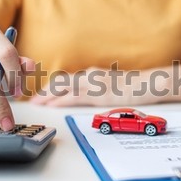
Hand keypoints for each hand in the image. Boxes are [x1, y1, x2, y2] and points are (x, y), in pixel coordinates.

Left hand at [30, 67, 164, 106]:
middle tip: (32, 100)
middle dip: (44, 91)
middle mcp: (89, 76)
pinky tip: (51, 105)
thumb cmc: (133, 86)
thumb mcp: (112, 85)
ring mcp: (93, 84)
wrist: (149, 83)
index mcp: (92, 74)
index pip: (66, 80)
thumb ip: (97, 89)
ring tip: (36, 103)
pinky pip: (74, 96)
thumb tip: (86, 97)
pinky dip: (60, 100)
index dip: (51, 87)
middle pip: (60, 82)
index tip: (40, 94)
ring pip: (63, 88)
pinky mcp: (98, 94)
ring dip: (47, 96)